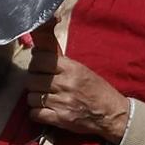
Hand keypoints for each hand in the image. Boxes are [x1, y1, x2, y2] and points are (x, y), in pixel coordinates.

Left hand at [24, 21, 130, 143]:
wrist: (113, 114)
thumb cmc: (96, 89)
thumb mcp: (81, 68)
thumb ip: (59, 56)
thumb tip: (45, 26)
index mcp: (72, 68)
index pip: (39, 58)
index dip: (37, 63)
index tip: (43, 67)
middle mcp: (66, 84)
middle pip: (31, 79)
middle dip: (36, 82)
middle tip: (46, 85)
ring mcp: (62, 102)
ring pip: (31, 97)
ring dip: (37, 98)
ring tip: (49, 98)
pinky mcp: (59, 119)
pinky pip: (34, 113)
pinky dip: (38, 113)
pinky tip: (47, 110)